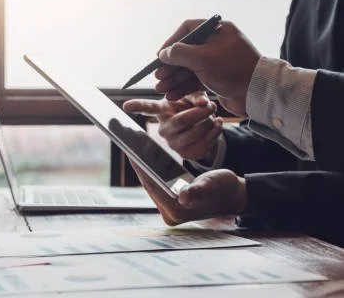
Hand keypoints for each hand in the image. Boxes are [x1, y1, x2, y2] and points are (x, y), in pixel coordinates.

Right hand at [123, 91, 222, 160]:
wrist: (202, 128)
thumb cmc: (192, 108)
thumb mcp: (193, 97)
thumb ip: (197, 95)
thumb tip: (204, 103)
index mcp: (162, 112)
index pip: (148, 108)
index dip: (137, 106)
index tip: (125, 105)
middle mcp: (163, 130)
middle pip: (182, 120)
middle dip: (201, 112)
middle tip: (211, 105)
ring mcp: (174, 144)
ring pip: (196, 132)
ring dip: (210, 121)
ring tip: (213, 114)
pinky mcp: (187, 154)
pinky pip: (205, 143)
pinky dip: (216, 131)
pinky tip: (217, 124)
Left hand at [130, 161, 246, 224]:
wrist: (232, 195)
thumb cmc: (224, 189)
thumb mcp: (211, 185)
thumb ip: (197, 191)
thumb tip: (183, 197)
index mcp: (177, 211)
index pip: (152, 186)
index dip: (141, 168)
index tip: (131, 151)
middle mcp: (170, 214)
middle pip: (149, 186)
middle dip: (139, 166)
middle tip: (128, 146)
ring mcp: (169, 210)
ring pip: (151, 185)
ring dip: (143, 169)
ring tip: (133, 150)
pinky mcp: (170, 204)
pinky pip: (156, 185)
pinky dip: (151, 172)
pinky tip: (145, 159)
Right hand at [154, 20, 260, 115]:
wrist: (258, 93)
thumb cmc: (233, 70)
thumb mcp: (202, 58)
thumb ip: (179, 53)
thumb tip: (163, 53)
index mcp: (217, 31)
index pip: (187, 30)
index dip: (171, 42)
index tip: (159, 56)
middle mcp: (217, 44)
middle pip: (186, 52)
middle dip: (170, 67)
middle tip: (158, 77)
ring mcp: (217, 62)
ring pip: (189, 68)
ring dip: (174, 79)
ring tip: (161, 90)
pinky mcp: (218, 78)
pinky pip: (196, 80)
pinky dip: (184, 87)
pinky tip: (173, 95)